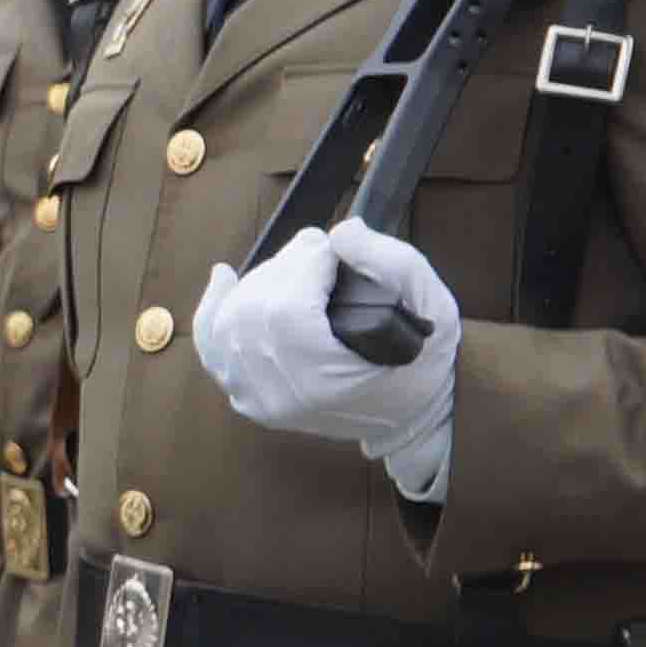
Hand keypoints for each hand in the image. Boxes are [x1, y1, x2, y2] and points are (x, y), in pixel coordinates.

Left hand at [193, 221, 459, 497]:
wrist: (412, 413)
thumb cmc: (423, 360)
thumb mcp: (432, 307)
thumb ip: (392, 263)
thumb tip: (341, 232)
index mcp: (326, 382)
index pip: (286, 310)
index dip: (304, 265)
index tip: (331, 249)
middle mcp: (283, 396)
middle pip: (254, 311)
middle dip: (283, 267)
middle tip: (317, 250)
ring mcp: (259, 400)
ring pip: (229, 323)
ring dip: (258, 281)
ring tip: (296, 267)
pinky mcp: (248, 396)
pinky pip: (213, 349)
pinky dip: (214, 309)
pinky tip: (225, 279)